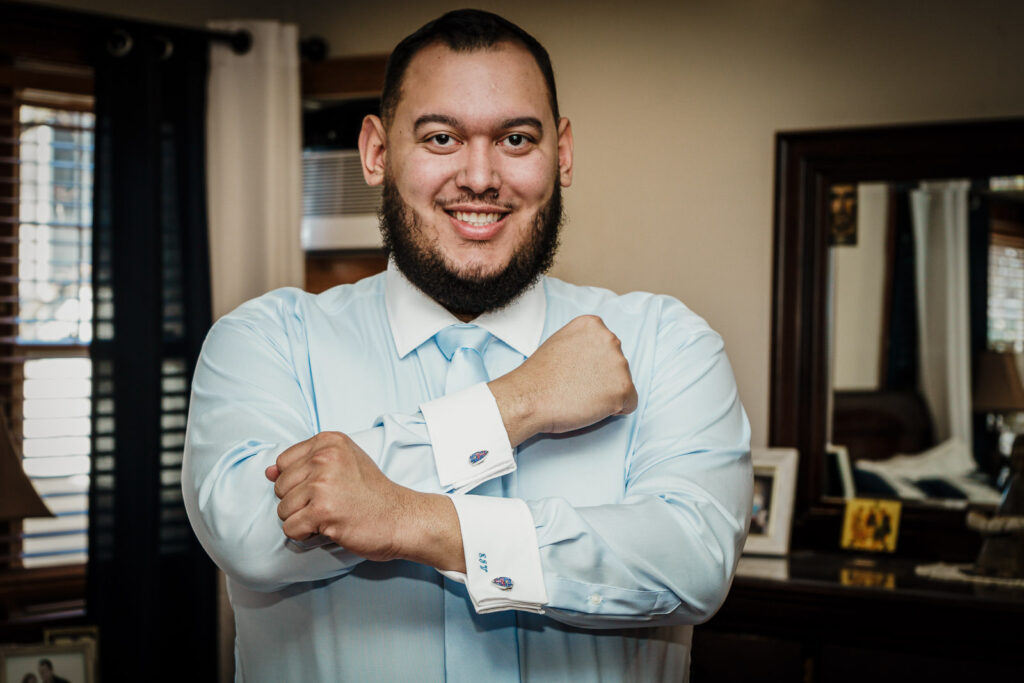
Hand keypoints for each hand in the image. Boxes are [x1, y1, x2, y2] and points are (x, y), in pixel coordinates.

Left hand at [265, 432, 464, 570]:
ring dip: (303, 520)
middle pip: (280, 487)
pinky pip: (290, 528)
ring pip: (283, 509)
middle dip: (299, 502)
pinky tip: (329, 528)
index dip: (299, 482)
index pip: (283, 463)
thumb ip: (305, 463)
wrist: (401, 518)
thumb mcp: (343, 464)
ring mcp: (323, 483)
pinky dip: (305, 535)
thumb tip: (267, 472)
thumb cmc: (372, 494)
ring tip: (332, 515)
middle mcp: (324, 457)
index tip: (326, 488)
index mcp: (329, 441)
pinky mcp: (322, 510)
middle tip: (331, 504)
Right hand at [489, 315, 637, 444]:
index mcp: (593, 325)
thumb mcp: (560, 343)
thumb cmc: (538, 377)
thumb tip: (595, 358)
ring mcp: (619, 363)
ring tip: (580, 397)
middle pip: (617, 365)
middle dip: (602, 378)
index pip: (606, 348)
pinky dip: (616, 410)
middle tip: (576, 387)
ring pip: (623, 384)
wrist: (529, 398)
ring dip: (607, 394)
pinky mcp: (623, 388)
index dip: (593, 366)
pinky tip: (592, 408)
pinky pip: (630, 403)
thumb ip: (583, 344)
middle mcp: (610, 339)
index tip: (576, 373)